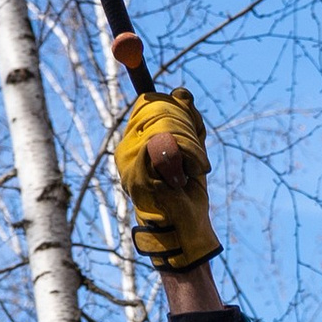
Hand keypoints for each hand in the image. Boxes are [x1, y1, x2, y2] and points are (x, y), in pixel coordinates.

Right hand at [114, 87, 216, 274]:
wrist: (183, 228)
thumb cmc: (186, 193)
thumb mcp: (190, 148)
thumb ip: (186, 121)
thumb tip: (181, 93)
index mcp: (134, 141)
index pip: (149, 102)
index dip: (176, 108)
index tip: (191, 128)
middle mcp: (127, 148)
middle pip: (158, 106)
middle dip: (187, 126)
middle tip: (194, 158)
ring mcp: (130, 158)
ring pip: (167, 124)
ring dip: (191, 147)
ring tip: (190, 172)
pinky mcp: (139, 169)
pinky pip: (170, 143)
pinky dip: (188, 158)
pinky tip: (184, 178)